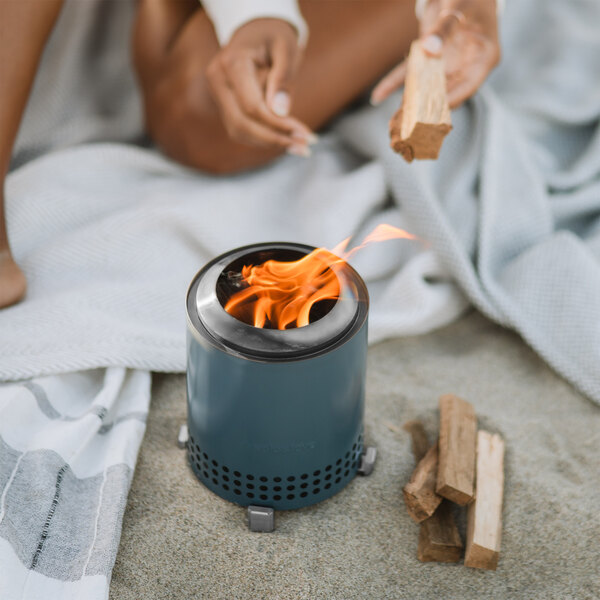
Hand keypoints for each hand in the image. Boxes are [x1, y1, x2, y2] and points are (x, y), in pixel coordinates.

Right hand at [206, 18, 315, 153]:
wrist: (256, 31)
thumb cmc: (275, 37)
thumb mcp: (286, 49)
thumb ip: (283, 79)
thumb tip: (280, 113)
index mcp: (231, 63)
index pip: (252, 106)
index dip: (278, 125)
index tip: (305, 134)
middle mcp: (218, 80)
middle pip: (242, 124)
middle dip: (274, 139)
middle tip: (305, 147)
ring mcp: (217, 94)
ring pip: (239, 131)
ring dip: (269, 143)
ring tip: (300, 147)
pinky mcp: (224, 105)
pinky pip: (241, 130)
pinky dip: (263, 138)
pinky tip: (286, 140)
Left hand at [371, 0, 499, 108]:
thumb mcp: (459, 9)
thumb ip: (445, 28)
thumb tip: (429, 47)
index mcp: (483, 57)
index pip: (468, 86)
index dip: (450, 100)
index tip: (433, 112)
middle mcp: (465, 66)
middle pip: (445, 93)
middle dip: (426, 109)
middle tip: (408, 124)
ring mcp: (446, 65)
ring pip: (426, 88)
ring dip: (409, 102)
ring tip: (394, 120)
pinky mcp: (428, 60)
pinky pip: (410, 73)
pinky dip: (393, 83)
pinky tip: (377, 96)